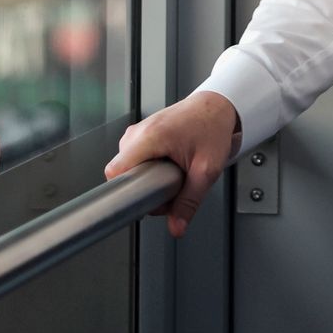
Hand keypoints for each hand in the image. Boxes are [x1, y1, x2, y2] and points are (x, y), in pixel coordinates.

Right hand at [104, 91, 239, 237]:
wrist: (217, 106)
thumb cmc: (213, 128)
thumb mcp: (206, 170)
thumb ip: (190, 201)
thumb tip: (176, 226)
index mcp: (149, 137)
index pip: (115, 172)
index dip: (126, 192)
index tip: (141, 200)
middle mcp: (137, 132)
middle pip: (123, 174)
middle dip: (145, 188)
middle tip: (171, 185)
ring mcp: (137, 132)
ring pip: (129, 169)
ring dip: (149, 178)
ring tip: (173, 171)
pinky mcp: (141, 134)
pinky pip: (135, 160)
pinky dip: (150, 168)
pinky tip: (169, 165)